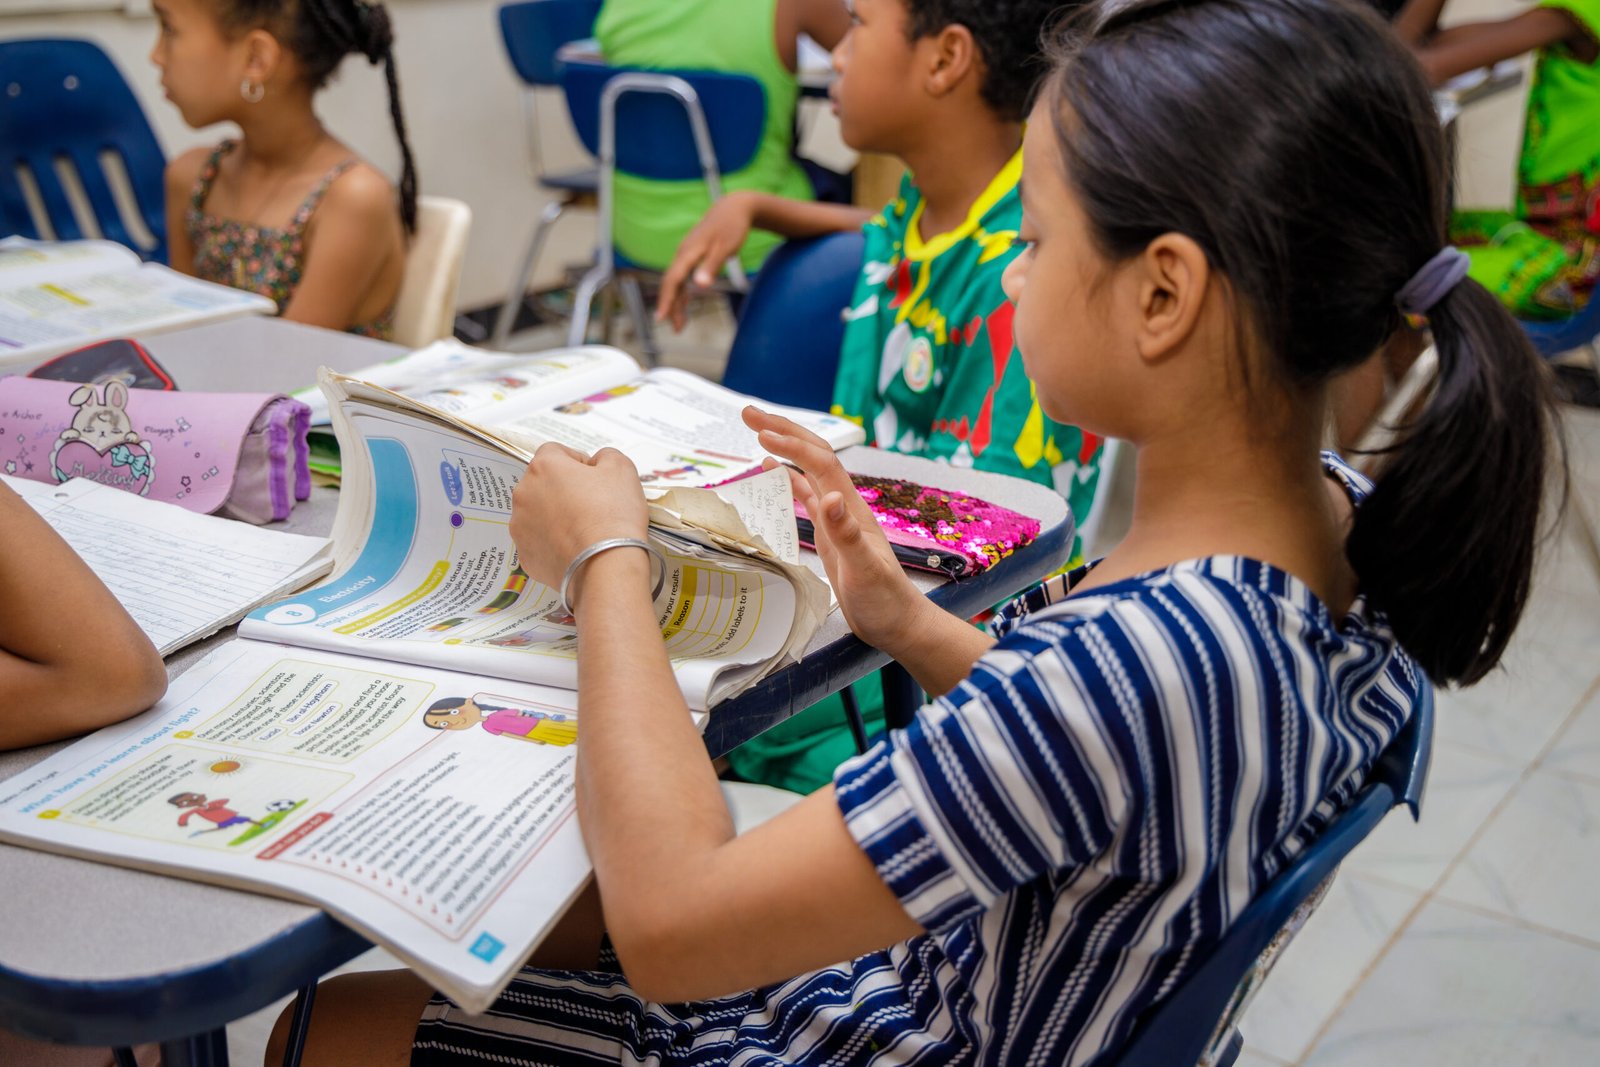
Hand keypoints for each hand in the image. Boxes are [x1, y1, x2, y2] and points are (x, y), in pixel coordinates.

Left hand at [512, 444, 648, 597]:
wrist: (605, 566)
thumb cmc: (613, 515)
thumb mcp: (622, 468)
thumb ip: (606, 456)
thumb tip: (598, 462)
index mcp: (544, 467)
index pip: (556, 451)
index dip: (578, 462)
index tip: (595, 477)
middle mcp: (524, 493)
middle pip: (543, 483)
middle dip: (564, 489)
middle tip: (592, 504)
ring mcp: (521, 526)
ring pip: (538, 512)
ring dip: (557, 515)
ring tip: (585, 528)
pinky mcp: (525, 554)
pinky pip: (539, 541)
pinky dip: (554, 541)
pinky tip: (576, 547)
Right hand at [655, 192, 757, 331]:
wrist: (733, 207)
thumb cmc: (732, 227)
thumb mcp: (725, 248)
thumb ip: (711, 267)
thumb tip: (700, 286)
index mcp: (689, 252)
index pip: (673, 279)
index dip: (666, 299)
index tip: (661, 318)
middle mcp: (683, 253)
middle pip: (672, 283)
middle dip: (671, 306)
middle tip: (675, 329)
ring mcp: (686, 254)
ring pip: (677, 282)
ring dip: (677, 303)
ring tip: (680, 326)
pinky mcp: (692, 255)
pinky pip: (683, 277)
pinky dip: (683, 293)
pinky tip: (684, 305)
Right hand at [742, 407, 927, 653]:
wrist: (897, 623)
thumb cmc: (884, 600)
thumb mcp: (865, 570)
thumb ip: (847, 534)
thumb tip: (829, 497)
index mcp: (851, 508)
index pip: (819, 463)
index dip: (791, 443)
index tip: (760, 432)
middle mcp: (843, 505)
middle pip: (813, 454)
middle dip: (783, 430)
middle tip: (748, 413)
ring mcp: (836, 517)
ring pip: (807, 469)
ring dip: (784, 446)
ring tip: (756, 430)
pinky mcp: (830, 533)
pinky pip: (805, 495)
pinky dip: (788, 477)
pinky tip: (773, 469)